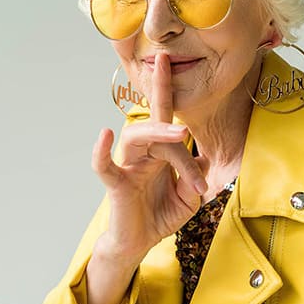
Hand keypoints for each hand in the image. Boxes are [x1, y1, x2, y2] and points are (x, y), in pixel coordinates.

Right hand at [92, 53, 207, 263]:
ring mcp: (128, 166)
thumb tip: (203, 158)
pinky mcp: (116, 184)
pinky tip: (104, 136)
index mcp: (161, 152)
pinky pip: (104, 166)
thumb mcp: (189, 197)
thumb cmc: (161, 214)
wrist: (140, 243)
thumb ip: (195, 176)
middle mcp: (143, 153)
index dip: (167, 91)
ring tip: (181, 136)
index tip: (166, 60)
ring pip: (136, 137)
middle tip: (172, 70)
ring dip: (160, 136)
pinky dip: (101, 153)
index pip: (167, 118)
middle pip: (152, 120)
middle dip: (162, 96)